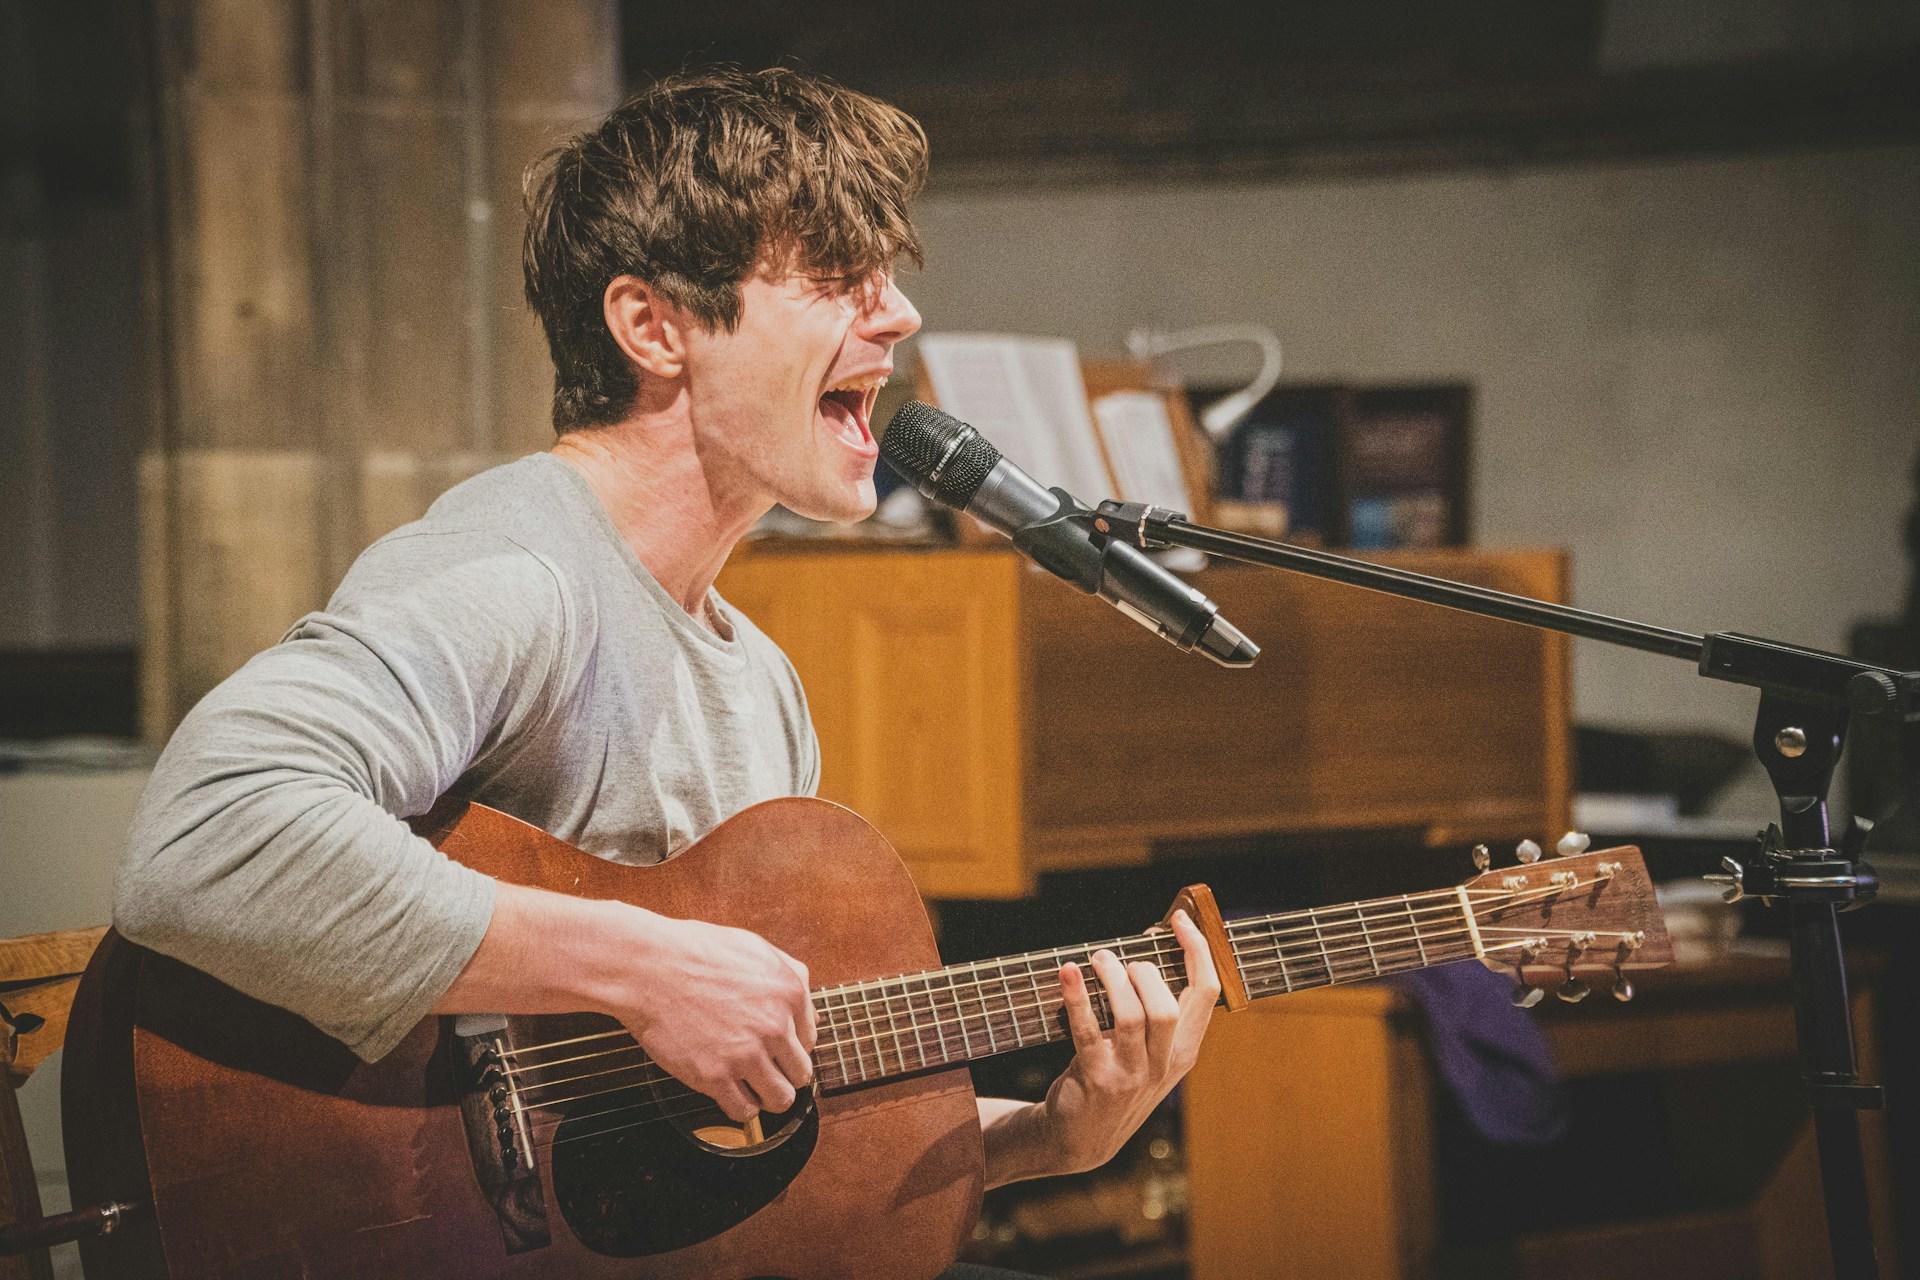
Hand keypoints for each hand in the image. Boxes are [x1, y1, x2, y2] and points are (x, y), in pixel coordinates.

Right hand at [619, 911, 814, 1122]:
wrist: (648, 968)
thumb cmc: (694, 952)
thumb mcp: (754, 947)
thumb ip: (788, 973)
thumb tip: (806, 1003)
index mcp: (788, 993)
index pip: (811, 1039)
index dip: (792, 1045)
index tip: (777, 1049)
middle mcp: (774, 1026)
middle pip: (801, 1074)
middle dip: (785, 1074)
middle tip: (767, 1071)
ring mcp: (745, 1054)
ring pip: (779, 1099)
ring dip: (768, 1097)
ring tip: (752, 1088)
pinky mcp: (714, 1077)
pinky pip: (743, 1111)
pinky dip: (740, 1107)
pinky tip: (729, 1093)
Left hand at [1041, 909, 1220, 1173]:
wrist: (1081, 1138)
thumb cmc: (1117, 1078)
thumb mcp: (1149, 1052)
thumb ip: (1155, 1008)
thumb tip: (1148, 943)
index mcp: (1184, 1050)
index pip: (1207, 993)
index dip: (1197, 951)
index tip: (1180, 920)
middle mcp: (1163, 1064)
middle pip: (1167, 1006)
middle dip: (1144, 971)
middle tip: (1118, 958)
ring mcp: (1131, 1075)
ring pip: (1132, 1016)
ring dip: (1112, 978)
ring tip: (1096, 960)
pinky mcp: (1097, 1079)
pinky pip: (1088, 1031)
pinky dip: (1077, 997)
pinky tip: (1067, 973)